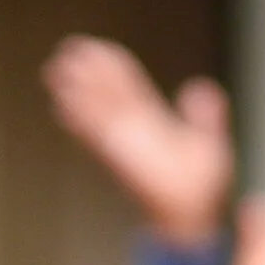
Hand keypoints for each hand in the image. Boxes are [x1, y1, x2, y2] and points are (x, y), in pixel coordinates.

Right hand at [44, 35, 232, 247]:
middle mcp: (134, 130)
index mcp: (153, 122)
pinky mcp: (118, 157)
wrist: (193, 216)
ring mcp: (124, 142)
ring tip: (55, 69)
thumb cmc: (202, 189)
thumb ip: (204, 116)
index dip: (112, 67)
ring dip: (75, 90)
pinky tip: (61, 104)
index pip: (129, 87)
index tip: (96, 48)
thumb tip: (201, 87)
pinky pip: (94, 134)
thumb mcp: (209, 142)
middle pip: (106, 93)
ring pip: (95, 109)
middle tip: (68, 48)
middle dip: (88, 71)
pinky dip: (78, 120)